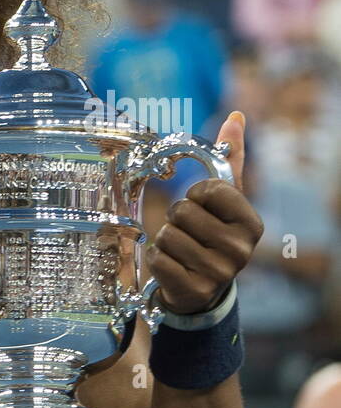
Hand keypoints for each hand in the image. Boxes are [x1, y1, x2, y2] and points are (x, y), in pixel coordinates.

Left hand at [148, 111, 263, 314]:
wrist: (202, 289)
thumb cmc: (212, 235)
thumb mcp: (224, 201)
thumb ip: (230, 160)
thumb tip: (235, 117)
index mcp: (251, 223)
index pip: (208, 189)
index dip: (196, 194)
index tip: (203, 208)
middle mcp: (241, 249)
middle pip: (181, 210)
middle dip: (176, 218)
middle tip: (190, 233)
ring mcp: (219, 273)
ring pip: (166, 234)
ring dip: (165, 240)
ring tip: (181, 250)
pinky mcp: (194, 290)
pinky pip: (157, 258)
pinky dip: (157, 259)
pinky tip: (174, 266)